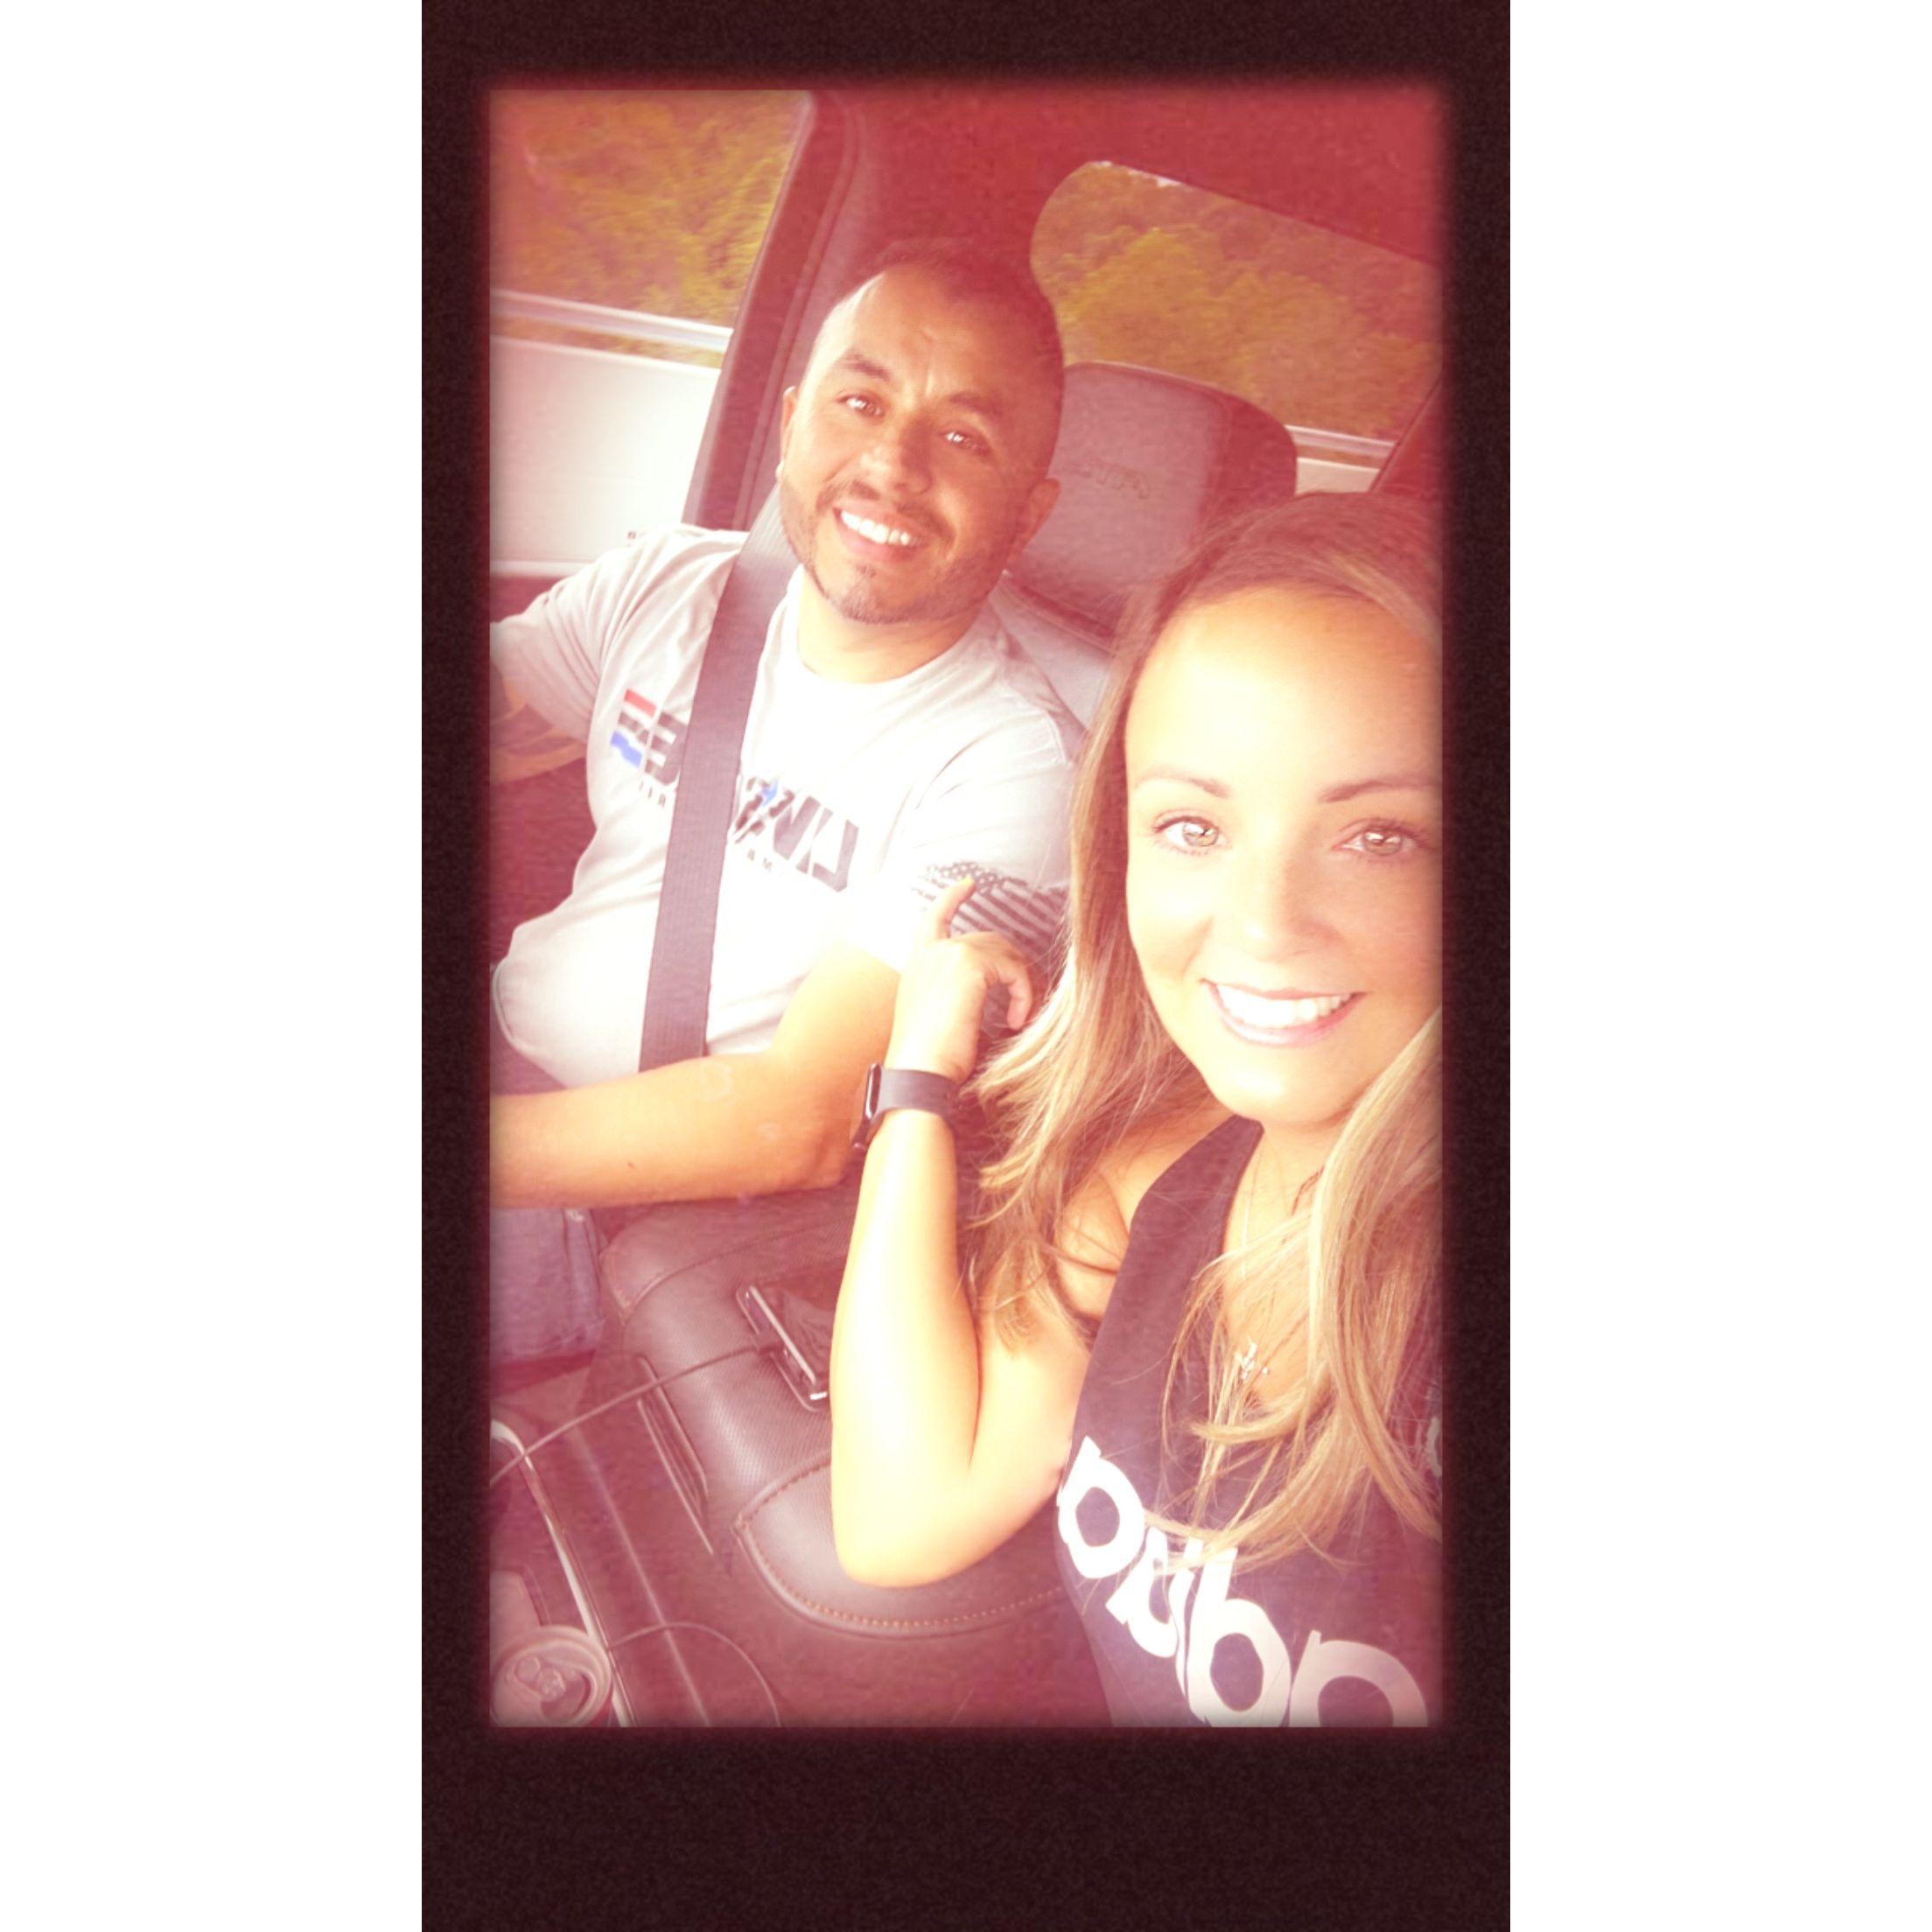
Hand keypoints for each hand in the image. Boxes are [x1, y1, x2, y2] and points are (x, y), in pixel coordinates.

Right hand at [885, 876, 1035, 1083]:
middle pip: (987, 940)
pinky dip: (1022, 994)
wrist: (919, 1071)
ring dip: (1019, 984)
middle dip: (1010, 965)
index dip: (953, 897)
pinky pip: (1013, 970)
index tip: (969, 884)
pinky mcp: (970, 965)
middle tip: (1021, 996)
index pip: (935, 917)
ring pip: (1004, 953)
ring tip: (1018, 1014)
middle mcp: (931, 951)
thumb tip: (988, 989)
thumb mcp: (938, 1015)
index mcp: (919, 963)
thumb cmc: (928, 1057)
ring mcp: (949, 953)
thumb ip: (955, 992)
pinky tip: (1016, 1019)